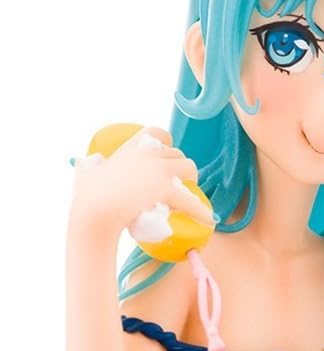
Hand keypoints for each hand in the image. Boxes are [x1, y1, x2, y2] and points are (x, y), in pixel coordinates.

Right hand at [70, 127, 213, 238]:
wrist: (94, 211)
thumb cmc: (87, 197)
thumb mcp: (87, 173)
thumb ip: (91, 166)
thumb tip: (88, 163)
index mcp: (130, 147)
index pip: (157, 132)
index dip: (166, 144)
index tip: (166, 156)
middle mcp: (147, 153)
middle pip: (177, 153)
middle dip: (179, 167)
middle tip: (178, 182)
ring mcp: (158, 169)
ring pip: (189, 167)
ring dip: (191, 179)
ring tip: (190, 193)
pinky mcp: (166, 189)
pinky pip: (191, 200)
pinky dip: (201, 211)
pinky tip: (209, 219)